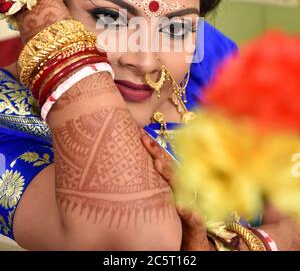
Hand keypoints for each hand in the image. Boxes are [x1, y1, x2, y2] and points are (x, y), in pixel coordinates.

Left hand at [141, 130, 213, 250]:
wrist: (196, 244)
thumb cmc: (178, 219)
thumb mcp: (167, 199)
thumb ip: (160, 183)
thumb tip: (142, 165)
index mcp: (177, 184)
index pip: (165, 161)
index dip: (155, 147)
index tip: (141, 134)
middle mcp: (185, 190)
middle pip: (172, 168)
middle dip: (158, 153)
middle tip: (146, 141)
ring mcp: (193, 205)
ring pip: (183, 187)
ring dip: (171, 175)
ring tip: (157, 164)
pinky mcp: (198, 225)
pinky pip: (195, 218)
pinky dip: (189, 212)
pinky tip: (181, 206)